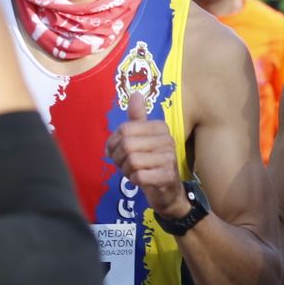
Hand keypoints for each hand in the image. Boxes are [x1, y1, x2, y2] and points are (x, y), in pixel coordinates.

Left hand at [105, 88, 186, 219]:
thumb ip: (137, 118)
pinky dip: (134, 181)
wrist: (167, 191)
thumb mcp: (142, 139)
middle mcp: (168, 140)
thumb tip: (136, 94)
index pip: (125, 129)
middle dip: (119, 159)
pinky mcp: (168, 176)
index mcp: (160, 127)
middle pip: (127, 145)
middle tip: (124, 165)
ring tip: (134, 172)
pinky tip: (141, 180)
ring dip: (127, 171)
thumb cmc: (150, 162)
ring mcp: (170, 158)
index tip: (115, 152)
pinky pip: (139, 176)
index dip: (113, 143)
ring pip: (132, 161)